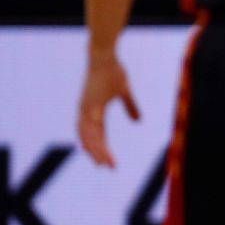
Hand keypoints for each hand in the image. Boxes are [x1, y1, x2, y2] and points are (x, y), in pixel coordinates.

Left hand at [78, 48, 139, 168]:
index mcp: (93, 110)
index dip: (101, 147)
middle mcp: (86, 112)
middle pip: (90, 138)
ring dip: (97, 150)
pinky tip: (100, 148)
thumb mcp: (124, 91)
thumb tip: (138, 121)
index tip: (107, 162)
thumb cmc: (113, 71)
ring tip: (105, 163)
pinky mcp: (89, 105)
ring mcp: (86, 109)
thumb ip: (131, 107)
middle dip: (97, 153)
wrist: (103, 57)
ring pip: (90, 136)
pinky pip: (92, 126)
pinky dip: (95, 139)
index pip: (98, 133)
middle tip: (105, 167)